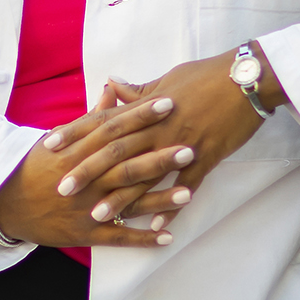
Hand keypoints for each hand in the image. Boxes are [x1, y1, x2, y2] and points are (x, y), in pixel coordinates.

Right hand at [0, 93, 198, 248]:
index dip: (140, 116)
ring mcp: (85, 206)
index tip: (167, 103)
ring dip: (157, 199)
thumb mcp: (57, 138)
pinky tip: (167, 237)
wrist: (2, 203)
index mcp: (77, 151)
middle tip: (189, 147)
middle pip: (124, 165)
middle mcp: (84, 178)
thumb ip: (89, 118)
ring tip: (188, 193)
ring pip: (125, 202)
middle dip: (157, 157)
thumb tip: (111, 90)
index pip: (113, 128)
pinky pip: (116, 237)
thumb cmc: (32, 167)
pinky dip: (141, 238)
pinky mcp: (84, 232)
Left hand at [54, 42, 289, 234]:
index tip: (50, 146)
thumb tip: (110, 86)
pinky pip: (186, 186)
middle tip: (62, 189)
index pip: (103, 121)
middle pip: (116, 151)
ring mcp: (182, 144)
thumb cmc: (207, 75)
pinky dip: (172, 205)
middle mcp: (159, 127)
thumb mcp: (167, 79)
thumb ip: (137, 91)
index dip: (76, 133)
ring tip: (97, 215)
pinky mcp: (207, 157)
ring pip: (146, 174)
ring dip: (121, 196)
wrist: (249, 78)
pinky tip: (156, 224)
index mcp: (147, 107)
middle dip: (87, 170)